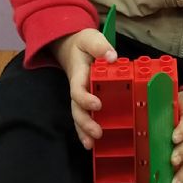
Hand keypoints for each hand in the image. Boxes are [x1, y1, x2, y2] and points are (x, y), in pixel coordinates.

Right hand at [52, 29, 116, 149]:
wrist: (70, 46)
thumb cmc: (82, 43)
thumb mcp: (90, 38)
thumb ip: (100, 46)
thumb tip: (112, 57)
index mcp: (79, 74)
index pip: (78, 89)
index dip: (85, 98)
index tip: (97, 105)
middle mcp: (77, 88)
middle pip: (76, 109)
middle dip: (85, 122)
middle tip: (97, 133)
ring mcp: (80, 96)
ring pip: (78, 116)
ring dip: (83, 131)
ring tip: (91, 144)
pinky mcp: (85, 101)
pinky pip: (84, 116)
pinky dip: (85, 130)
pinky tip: (92, 143)